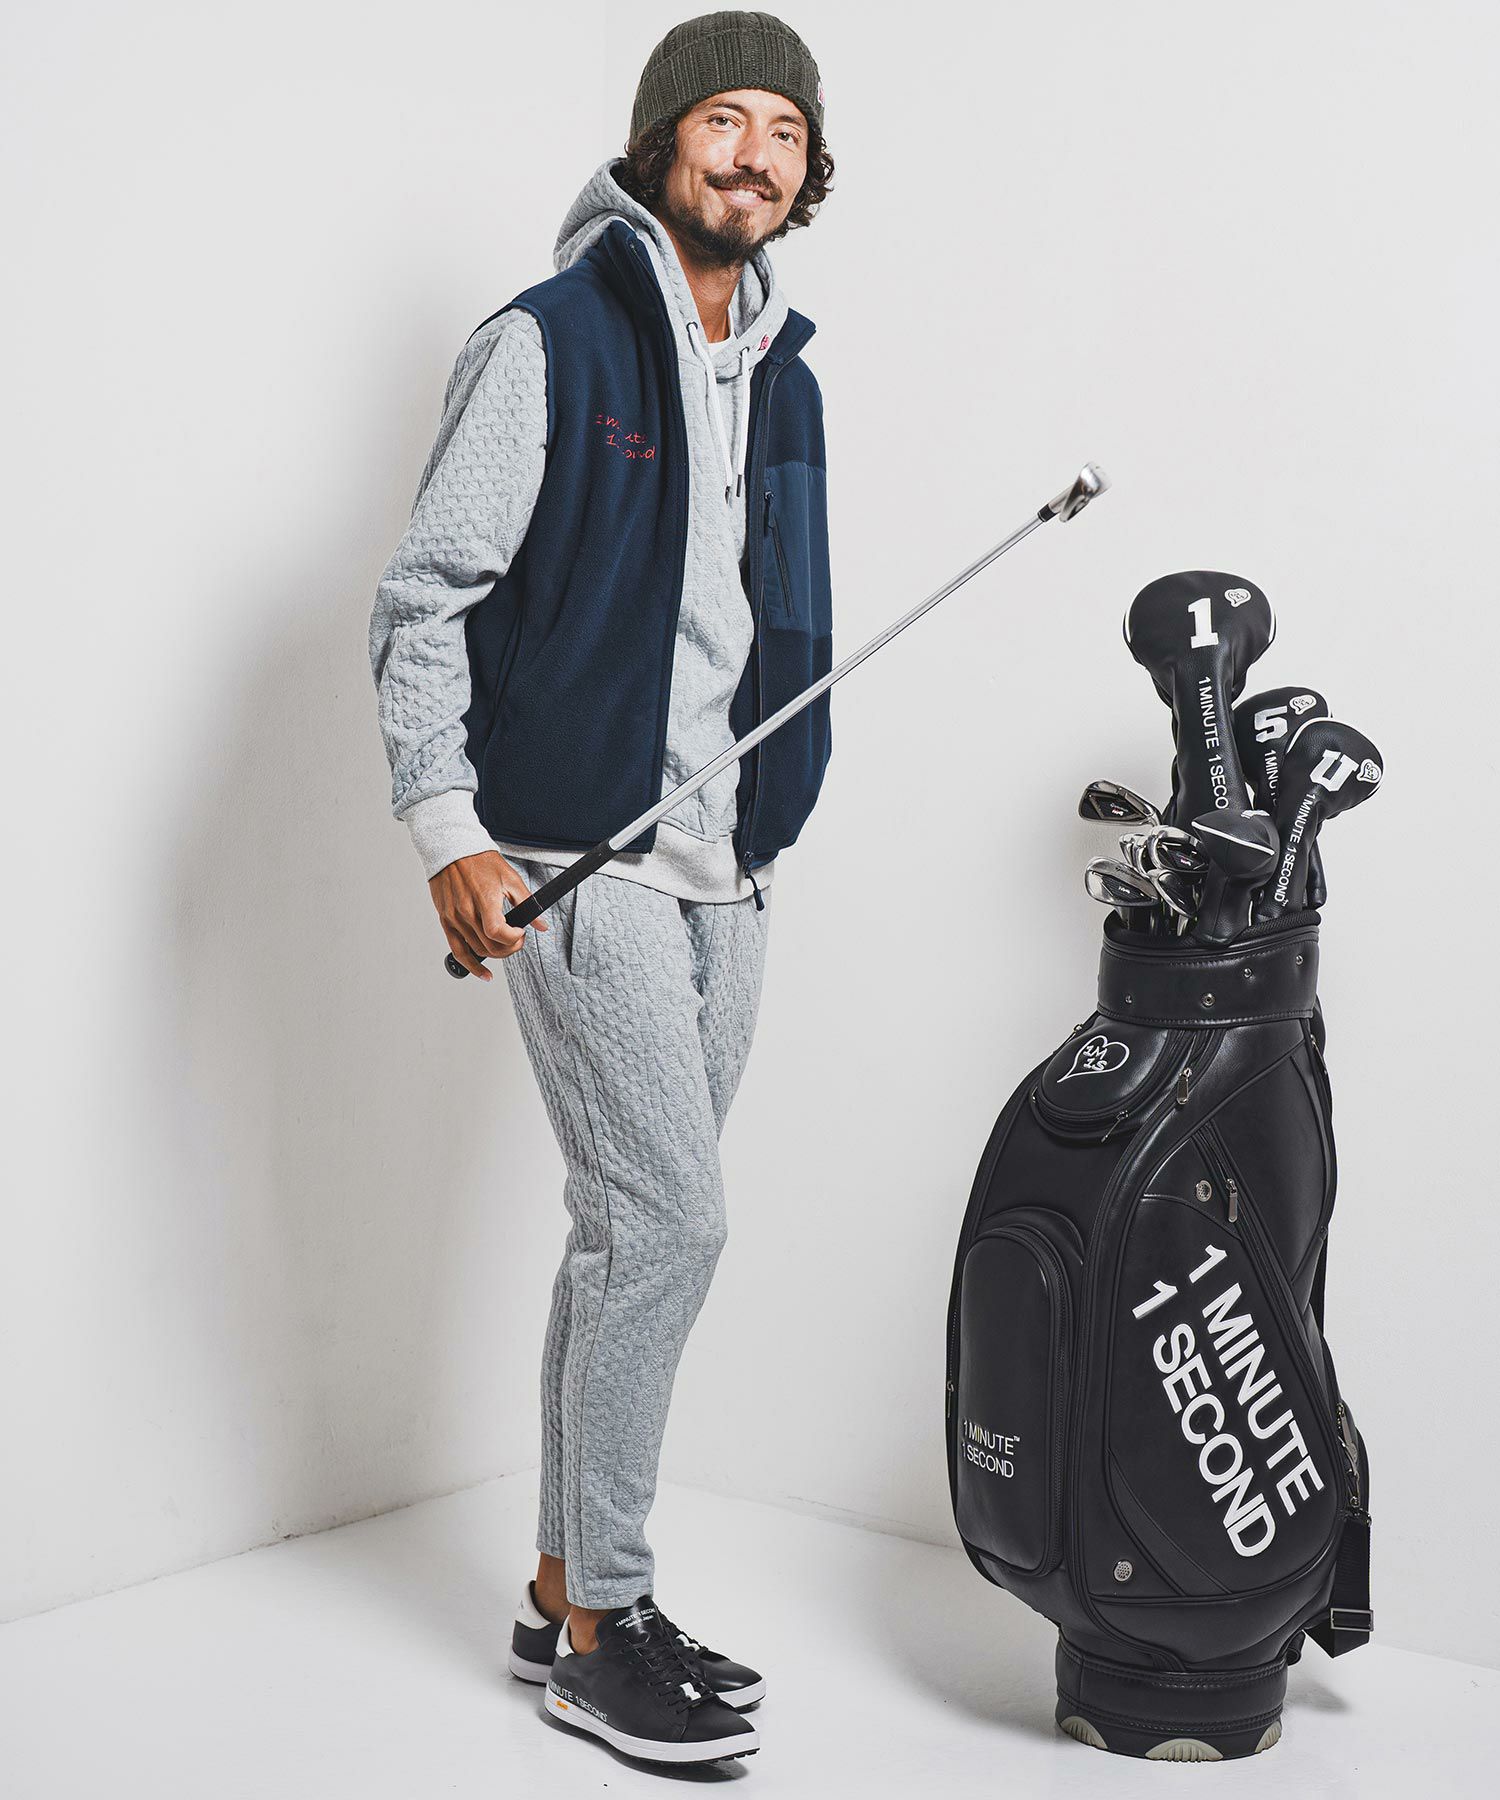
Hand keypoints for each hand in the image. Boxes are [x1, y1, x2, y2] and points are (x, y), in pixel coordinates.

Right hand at [429, 850, 547, 980]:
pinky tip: (483, 973)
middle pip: (490, 946)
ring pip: (477, 950)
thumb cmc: (480, 861)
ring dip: (495, 954)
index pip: (499, 932)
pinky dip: (471, 965)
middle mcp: (466, 912)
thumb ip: (527, 903)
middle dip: (509, 948)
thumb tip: (541, 924)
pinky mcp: (446, 921)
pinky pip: (458, 950)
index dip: (514, 938)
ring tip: (505, 946)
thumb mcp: (510, 878)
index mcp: (484, 900)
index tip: (521, 933)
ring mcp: (454, 918)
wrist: (452, 850)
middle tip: (517, 939)